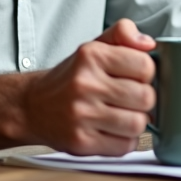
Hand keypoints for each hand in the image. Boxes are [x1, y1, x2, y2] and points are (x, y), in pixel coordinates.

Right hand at [19, 19, 155, 156]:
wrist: (31, 106)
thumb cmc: (70, 78)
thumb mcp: (94, 46)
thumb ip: (122, 34)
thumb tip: (148, 43)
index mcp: (91, 56)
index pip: (145, 65)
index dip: (147, 73)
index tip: (137, 77)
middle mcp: (84, 84)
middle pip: (145, 97)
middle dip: (144, 99)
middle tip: (132, 99)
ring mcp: (81, 115)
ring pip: (137, 124)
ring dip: (136, 122)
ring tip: (124, 115)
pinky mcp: (80, 142)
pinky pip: (124, 146)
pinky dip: (125, 141)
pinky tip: (113, 131)